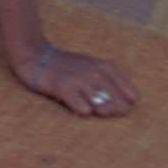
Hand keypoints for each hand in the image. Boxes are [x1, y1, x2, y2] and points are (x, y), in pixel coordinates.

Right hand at [17, 46, 136, 118]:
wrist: (35, 55)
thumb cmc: (68, 67)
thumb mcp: (93, 68)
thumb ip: (111, 84)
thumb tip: (127, 107)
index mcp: (106, 67)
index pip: (132, 96)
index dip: (124, 104)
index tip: (111, 103)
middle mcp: (96, 73)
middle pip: (120, 106)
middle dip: (112, 112)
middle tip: (96, 106)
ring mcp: (81, 81)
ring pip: (103, 109)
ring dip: (96, 112)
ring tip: (84, 103)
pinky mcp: (65, 88)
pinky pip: (83, 110)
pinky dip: (80, 111)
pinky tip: (72, 103)